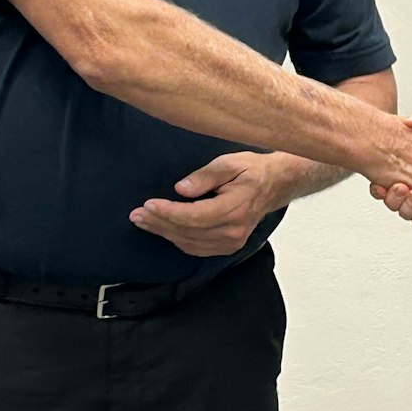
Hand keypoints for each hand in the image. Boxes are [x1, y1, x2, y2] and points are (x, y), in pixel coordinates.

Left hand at [129, 152, 296, 256]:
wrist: (275, 185)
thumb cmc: (253, 171)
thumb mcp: (230, 163)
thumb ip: (205, 176)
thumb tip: (181, 189)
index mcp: (235, 209)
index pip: (194, 216)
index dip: (168, 212)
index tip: (148, 204)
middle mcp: (233, 231)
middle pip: (187, 231)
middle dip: (159, 222)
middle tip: (136, 214)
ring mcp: (231, 242)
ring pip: (188, 242)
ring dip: (164, 232)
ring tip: (143, 221)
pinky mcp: (228, 246)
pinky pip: (195, 248)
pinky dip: (176, 239)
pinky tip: (163, 229)